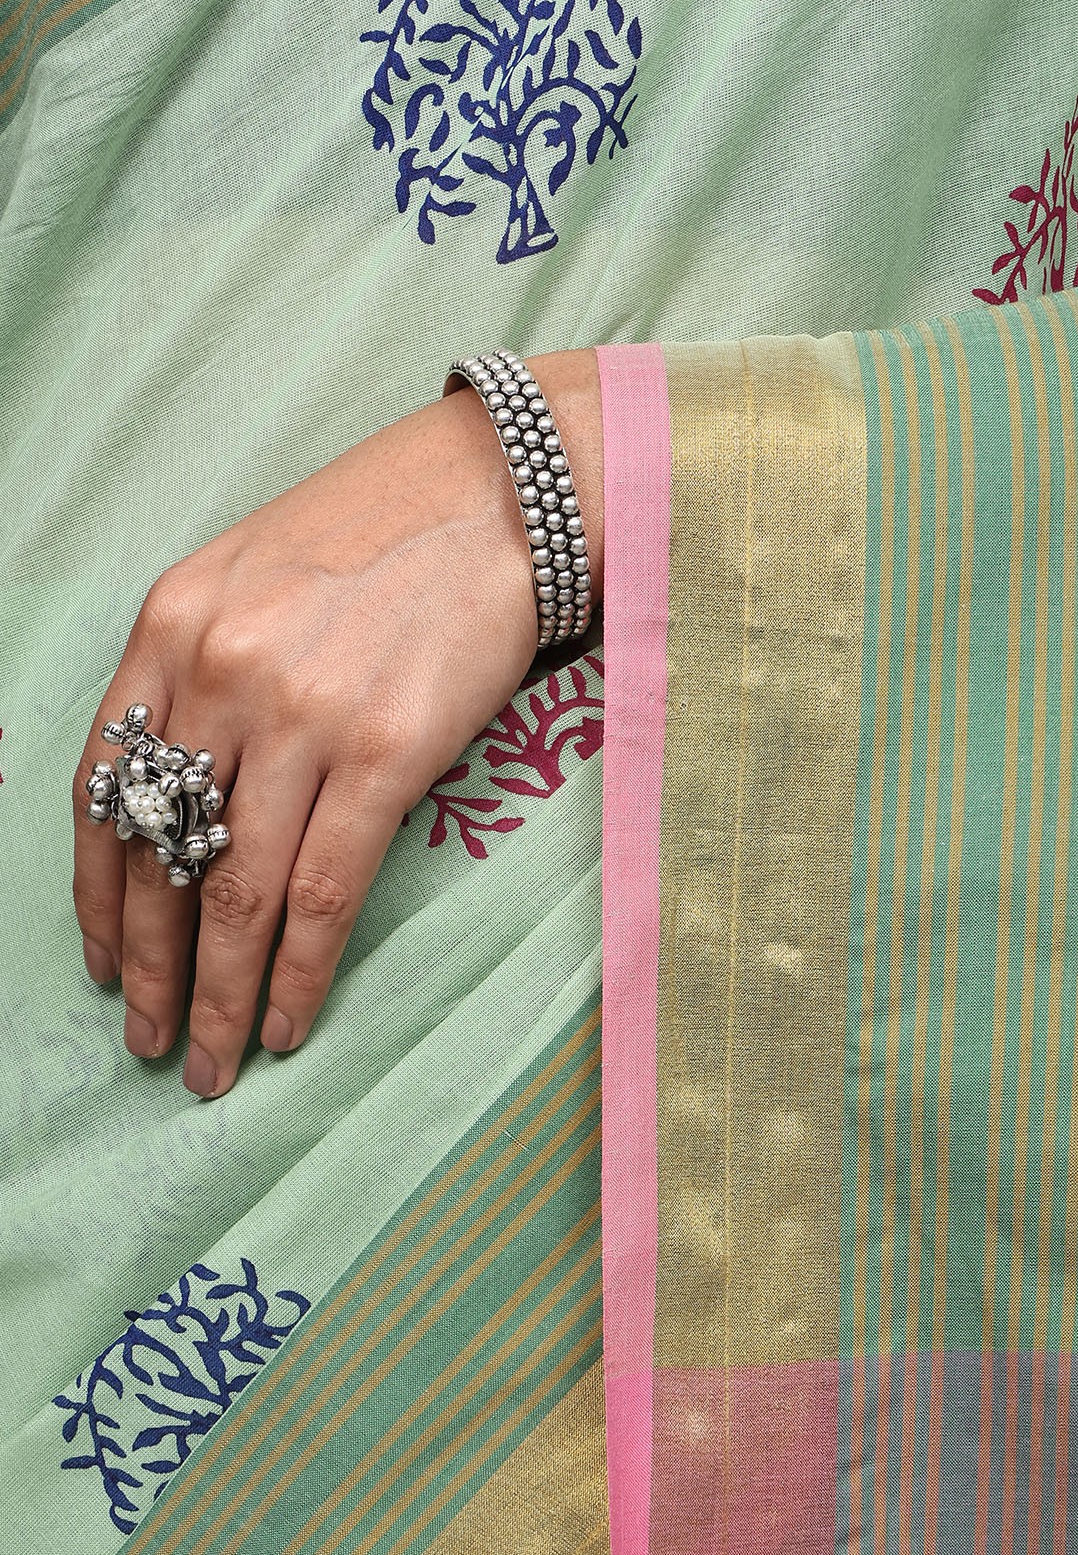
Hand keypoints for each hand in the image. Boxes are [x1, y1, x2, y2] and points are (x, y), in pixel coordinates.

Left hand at [71, 348, 603, 1097]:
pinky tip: (285, 1022)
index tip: (104, 963)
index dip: (98, 896)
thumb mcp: (254, 576)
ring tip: (209, 1061)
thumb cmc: (385, 532)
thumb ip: (206, 671)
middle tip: (147, 1043)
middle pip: (160, 858)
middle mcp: (220, 673)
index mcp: (171, 627)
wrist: (502, 492)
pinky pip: (324, 891)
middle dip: (148, 969)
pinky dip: (298, 970)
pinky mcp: (388, 754)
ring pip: (235, 892)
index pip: (103, 792)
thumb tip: (195, 797)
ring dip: (216, 993)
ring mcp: (302, 717)